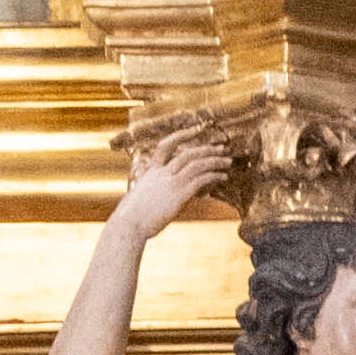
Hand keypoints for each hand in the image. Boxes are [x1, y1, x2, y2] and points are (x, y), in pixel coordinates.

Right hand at [115, 115, 241, 238]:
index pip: (166, 145)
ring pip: (197, 164)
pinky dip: (213, 176)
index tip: (196, 129)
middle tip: (222, 148)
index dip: (182, 135)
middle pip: (187, 153)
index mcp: (152, 172)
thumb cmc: (131, 218)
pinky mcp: (178, 195)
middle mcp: (162, 173)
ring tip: (227, 162)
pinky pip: (200, 179)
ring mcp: (170, 183)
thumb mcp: (140, 198)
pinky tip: (222, 177)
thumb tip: (160, 197)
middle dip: (207, 149)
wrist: (128, 225)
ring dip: (215, 161)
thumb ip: (153, 192)